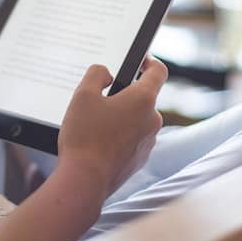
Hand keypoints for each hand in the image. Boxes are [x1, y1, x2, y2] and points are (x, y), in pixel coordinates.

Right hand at [57, 57, 166, 198]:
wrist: (85, 180)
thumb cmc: (84, 136)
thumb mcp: (83, 94)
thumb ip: (96, 73)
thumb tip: (107, 75)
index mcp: (142, 100)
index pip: (158, 71)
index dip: (149, 61)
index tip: (139, 60)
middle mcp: (152, 120)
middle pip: (143, 97)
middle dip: (123, 95)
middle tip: (99, 98)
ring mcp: (148, 142)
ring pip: (136, 119)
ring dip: (120, 117)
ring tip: (94, 124)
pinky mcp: (139, 159)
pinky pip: (132, 139)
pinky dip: (118, 136)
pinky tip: (97, 142)